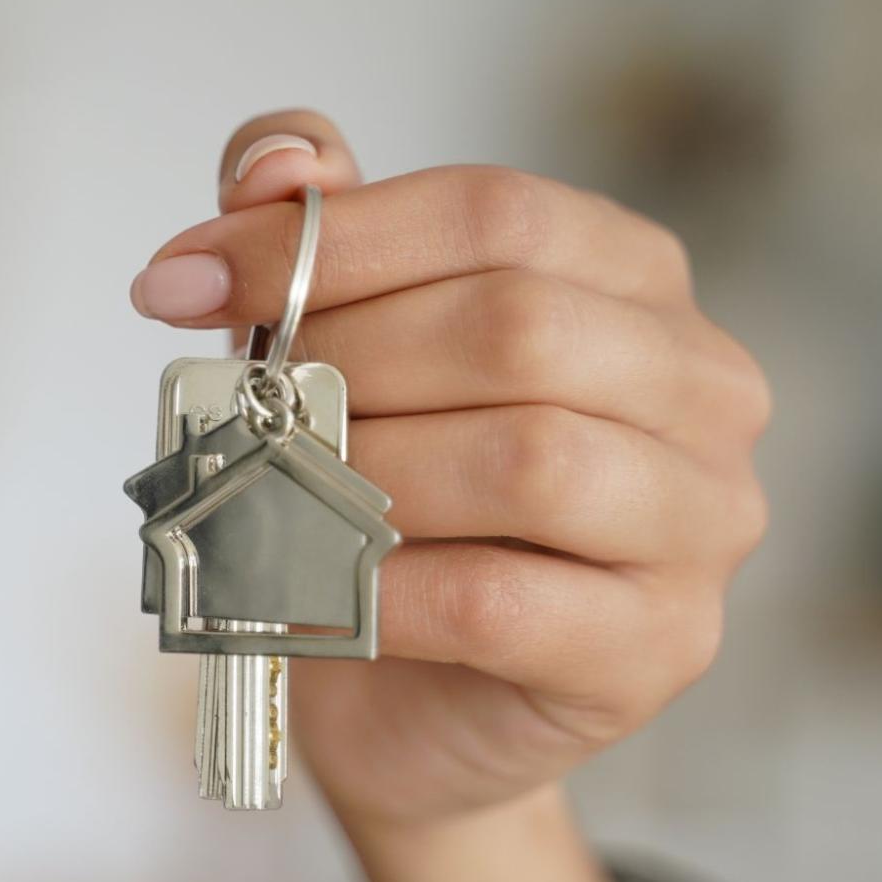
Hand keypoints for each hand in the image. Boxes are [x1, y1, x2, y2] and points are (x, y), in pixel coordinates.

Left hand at [131, 110, 769, 840]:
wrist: (413, 715)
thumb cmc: (389, 521)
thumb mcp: (345, 362)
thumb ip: (318, 244)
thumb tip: (275, 166)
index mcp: (633, 283)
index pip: (493, 212)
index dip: (325, 239)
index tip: (180, 282)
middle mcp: (700, 388)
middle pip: (516, 327)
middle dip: (344, 362)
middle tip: (239, 413)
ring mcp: (700, 522)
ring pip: (527, 461)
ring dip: (365, 477)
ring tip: (271, 499)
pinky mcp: (657, 646)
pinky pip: (500, 601)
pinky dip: (378, 594)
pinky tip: (305, 593)